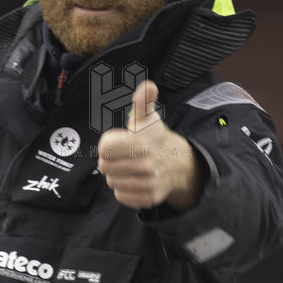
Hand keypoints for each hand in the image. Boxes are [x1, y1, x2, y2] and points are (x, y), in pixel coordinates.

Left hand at [97, 80, 202, 211]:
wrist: (178, 163)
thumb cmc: (154, 138)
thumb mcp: (147, 118)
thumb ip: (142, 101)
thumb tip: (148, 85)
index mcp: (141, 143)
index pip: (104, 149)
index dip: (108, 145)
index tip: (119, 142)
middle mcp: (146, 165)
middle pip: (105, 168)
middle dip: (110, 161)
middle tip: (123, 155)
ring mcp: (148, 183)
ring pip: (112, 183)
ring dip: (117, 175)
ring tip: (129, 167)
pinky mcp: (148, 198)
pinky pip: (121, 196)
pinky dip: (124, 189)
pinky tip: (134, 179)